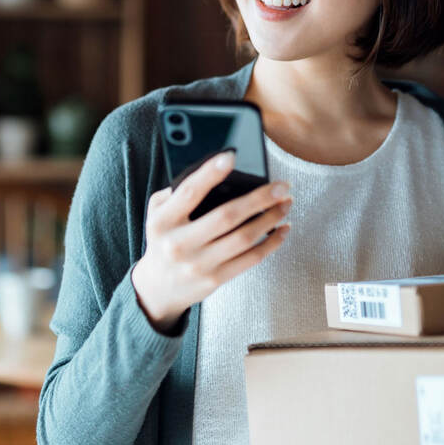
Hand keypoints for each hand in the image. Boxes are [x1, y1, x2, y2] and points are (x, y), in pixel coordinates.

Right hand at [131, 150, 291, 331]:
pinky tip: (283, 229)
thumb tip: (217, 171)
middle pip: (226, 216)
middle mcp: (179, 244)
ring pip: (244, 238)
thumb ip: (178, 193)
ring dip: (271, 218)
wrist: (157, 288)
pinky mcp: (215, 280)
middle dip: (259, 198)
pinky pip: (250, 259)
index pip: (189, 192)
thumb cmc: (164, 239)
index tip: (231, 156)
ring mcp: (198, 264)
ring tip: (286, 203)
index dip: (210, 173)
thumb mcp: (158, 213)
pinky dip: (271, 242)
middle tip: (281, 185)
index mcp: (162, 221)